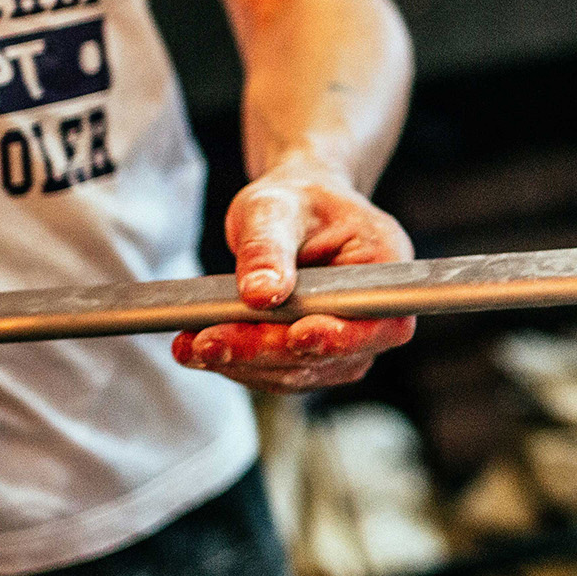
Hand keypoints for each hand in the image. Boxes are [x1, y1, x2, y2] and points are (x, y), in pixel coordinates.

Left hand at [173, 162, 414, 392]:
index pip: (377, 320)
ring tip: (191, 345)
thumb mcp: (274, 209)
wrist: (294, 214)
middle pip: (333, 355)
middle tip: (209, 342)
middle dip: (266, 351)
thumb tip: (260, 294)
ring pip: (301, 372)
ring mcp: (350, 342)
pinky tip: (197, 348)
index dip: (341, 336)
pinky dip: (239, 364)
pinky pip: (280, 372)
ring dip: (245, 364)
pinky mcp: (317, 357)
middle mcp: (377, 314)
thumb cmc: (295, 202)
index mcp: (386, 268)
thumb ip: (268, 249)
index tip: (297, 334)